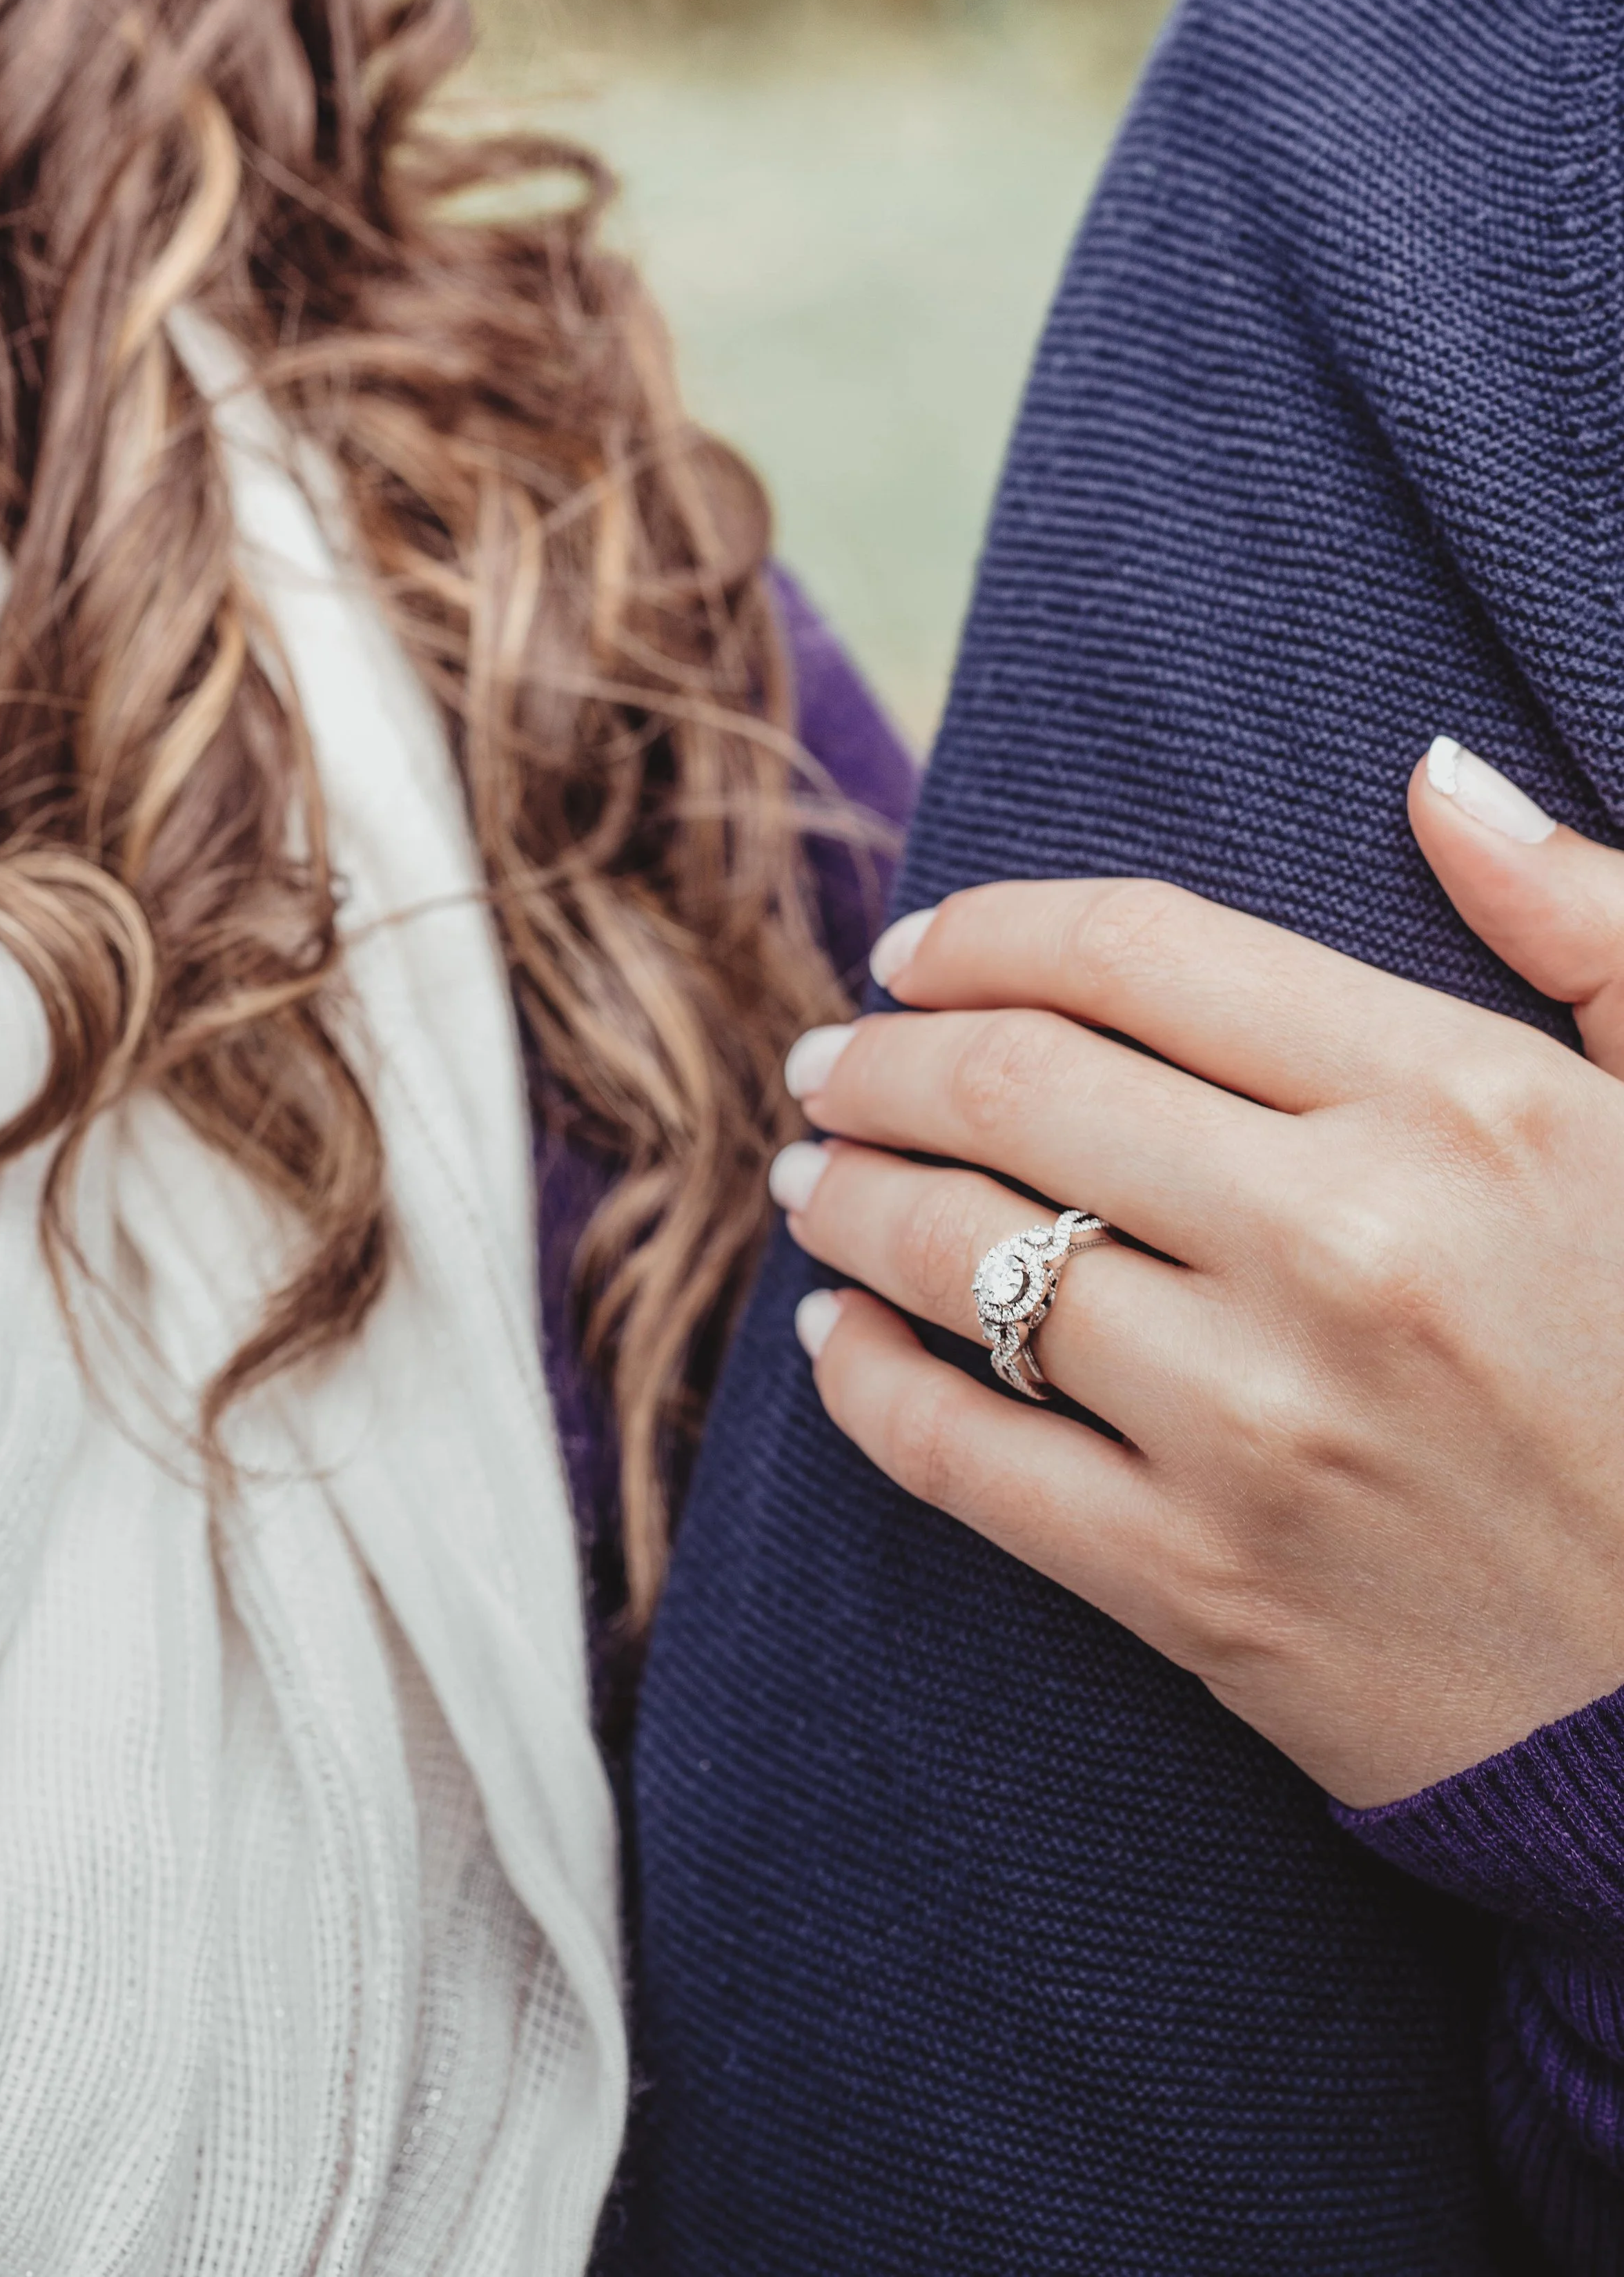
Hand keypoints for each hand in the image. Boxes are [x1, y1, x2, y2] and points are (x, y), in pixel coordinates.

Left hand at [770, 740, 1623, 1807]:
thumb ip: (1585, 922)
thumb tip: (1437, 776)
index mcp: (1461, 1103)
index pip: (1141, 950)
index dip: (991, 933)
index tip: (916, 952)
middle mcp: (1346, 1243)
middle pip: (1017, 1087)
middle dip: (882, 1058)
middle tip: (830, 1062)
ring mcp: (1260, 1422)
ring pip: (963, 1257)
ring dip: (850, 1198)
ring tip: (814, 1176)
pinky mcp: (1201, 1584)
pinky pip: (959, 1456)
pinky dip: (862, 1382)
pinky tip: (834, 1339)